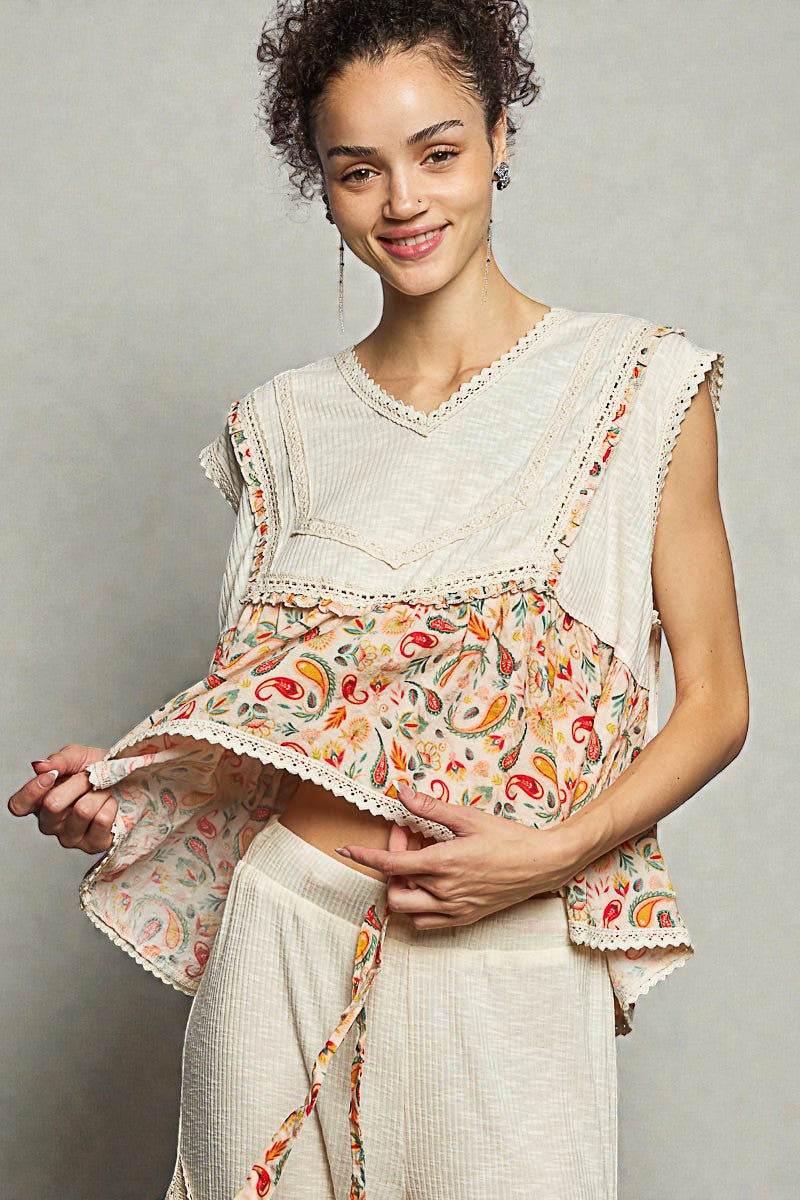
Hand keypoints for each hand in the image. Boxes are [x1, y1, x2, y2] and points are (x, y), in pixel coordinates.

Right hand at [7, 744, 116, 853]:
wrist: (127, 780)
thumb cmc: (97, 770)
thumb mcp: (79, 757)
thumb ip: (60, 760)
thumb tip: (41, 766)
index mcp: (39, 801)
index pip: (18, 806)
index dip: (32, 791)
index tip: (52, 775)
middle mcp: (51, 823)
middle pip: (53, 805)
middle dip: (78, 783)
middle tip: (89, 777)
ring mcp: (71, 837)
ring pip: (82, 811)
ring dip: (98, 792)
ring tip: (102, 789)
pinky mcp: (93, 845)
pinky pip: (102, 820)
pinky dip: (110, 804)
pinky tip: (110, 803)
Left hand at [336, 781, 572, 929]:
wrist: (543, 864)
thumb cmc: (508, 838)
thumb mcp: (468, 817)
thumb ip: (430, 808)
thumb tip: (401, 792)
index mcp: (443, 864)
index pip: (390, 864)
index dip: (363, 856)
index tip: (346, 848)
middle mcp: (445, 891)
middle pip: (394, 889)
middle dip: (391, 864)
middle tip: (408, 838)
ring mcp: (455, 909)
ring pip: (407, 909)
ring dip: (403, 886)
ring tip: (419, 862)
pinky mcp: (464, 918)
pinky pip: (426, 922)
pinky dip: (418, 906)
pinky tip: (430, 884)